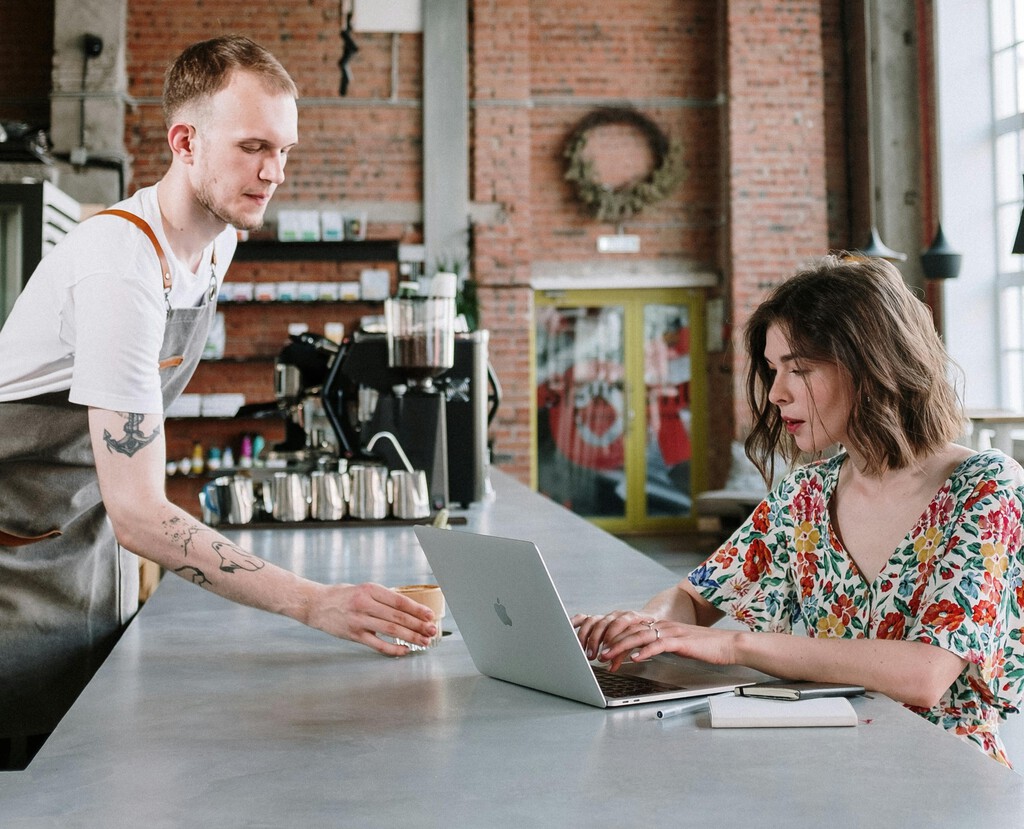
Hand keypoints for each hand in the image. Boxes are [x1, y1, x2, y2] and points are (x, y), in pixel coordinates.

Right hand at [306, 582, 437, 655]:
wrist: (315, 604)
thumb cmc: (342, 595)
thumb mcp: (363, 589)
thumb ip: (382, 597)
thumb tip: (407, 608)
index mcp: (370, 589)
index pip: (399, 600)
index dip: (417, 609)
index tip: (430, 615)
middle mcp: (365, 604)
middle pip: (398, 616)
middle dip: (418, 625)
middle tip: (432, 630)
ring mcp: (359, 620)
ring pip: (391, 630)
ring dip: (410, 637)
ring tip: (424, 641)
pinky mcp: (353, 635)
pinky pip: (377, 644)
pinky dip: (393, 648)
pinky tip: (404, 650)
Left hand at [573, 611, 738, 671]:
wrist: (727, 644)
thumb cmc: (703, 647)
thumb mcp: (675, 644)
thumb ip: (658, 645)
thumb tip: (640, 652)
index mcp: (660, 625)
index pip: (631, 628)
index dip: (614, 636)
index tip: (600, 645)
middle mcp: (662, 626)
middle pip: (630, 631)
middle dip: (611, 641)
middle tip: (597, 652)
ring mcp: (671, 632)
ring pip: (640, 637)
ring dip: (622, 647)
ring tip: (608, 655)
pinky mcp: (681, 641)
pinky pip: (659, 645)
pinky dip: (645, 651)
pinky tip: (636, 658)